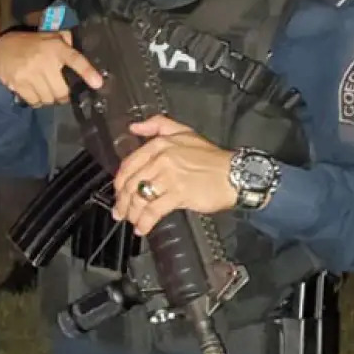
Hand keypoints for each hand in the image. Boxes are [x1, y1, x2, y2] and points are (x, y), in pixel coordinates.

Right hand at [0, 30, 102, 105]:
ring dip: (49, 99)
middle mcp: (44, 60)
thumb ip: (66, 40)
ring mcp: (30, 73)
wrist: (1, 49)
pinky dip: (37, 101)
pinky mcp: (18, 83)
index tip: (98, 83)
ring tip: (45, 90)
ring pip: (48, 99)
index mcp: (56, 47)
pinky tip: (35, 93)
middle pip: (62, 91)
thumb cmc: (32, 43)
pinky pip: (35, 101)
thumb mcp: (50, 36)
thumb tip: (85, 44)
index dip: (87, 72)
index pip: (74, 59)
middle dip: (63, 95)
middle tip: (60, 92)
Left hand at [111, 115, 238, 235]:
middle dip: (121, 201)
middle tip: (119, 212)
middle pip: (130, 183)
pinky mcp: (178, 194)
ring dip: (131, 213)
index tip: (118, 192)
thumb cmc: (212, 157)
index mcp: (159, 145)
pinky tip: (143, 228)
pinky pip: (153, 210)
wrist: (235, 174)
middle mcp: (161, 159)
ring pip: (139, 197)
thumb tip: (133, 127)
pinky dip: (145, 222)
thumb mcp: (184, 132)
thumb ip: (157, 125)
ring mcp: (169, 177)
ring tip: (131, 221)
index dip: (119, 182)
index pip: (128, 164)